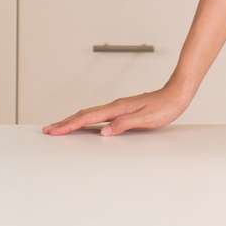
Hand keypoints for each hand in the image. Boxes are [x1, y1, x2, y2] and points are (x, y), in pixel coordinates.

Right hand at [40, 83, 191, 136]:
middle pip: (84, 115)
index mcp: (117, 108)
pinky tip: (86, 125)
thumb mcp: (147, 119)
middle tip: (49, 130)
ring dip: (73, 121)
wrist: (177, 93)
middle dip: (65, 123)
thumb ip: (125, 124)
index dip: (69, 125)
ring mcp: (118, 107)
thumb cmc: (165, 107)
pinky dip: (86, 120)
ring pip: (90, 115)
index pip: (88, 118)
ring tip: (60, 127)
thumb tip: (105, 132)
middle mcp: (115, 106)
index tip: (54, 130)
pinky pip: (99, 116)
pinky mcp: (122, 110)